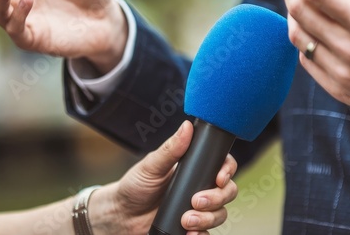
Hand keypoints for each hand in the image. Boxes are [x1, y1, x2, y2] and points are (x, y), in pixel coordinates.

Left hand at [89, 121, 237, 234]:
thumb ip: (171, 148)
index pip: (223, 165)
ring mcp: (198, 208)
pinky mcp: (192, 227)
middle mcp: (201, 187)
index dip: (227, 171)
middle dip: (217, 198)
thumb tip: (187, 126)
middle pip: (227, 191)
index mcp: (195, 168)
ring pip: (220, 213)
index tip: (219, 178)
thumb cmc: (135, 185)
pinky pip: (207, 233)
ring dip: (208, 219)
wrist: (122, 215)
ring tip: (187, 221)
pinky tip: (190, 234)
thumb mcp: (152, 165)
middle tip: (196, 201)